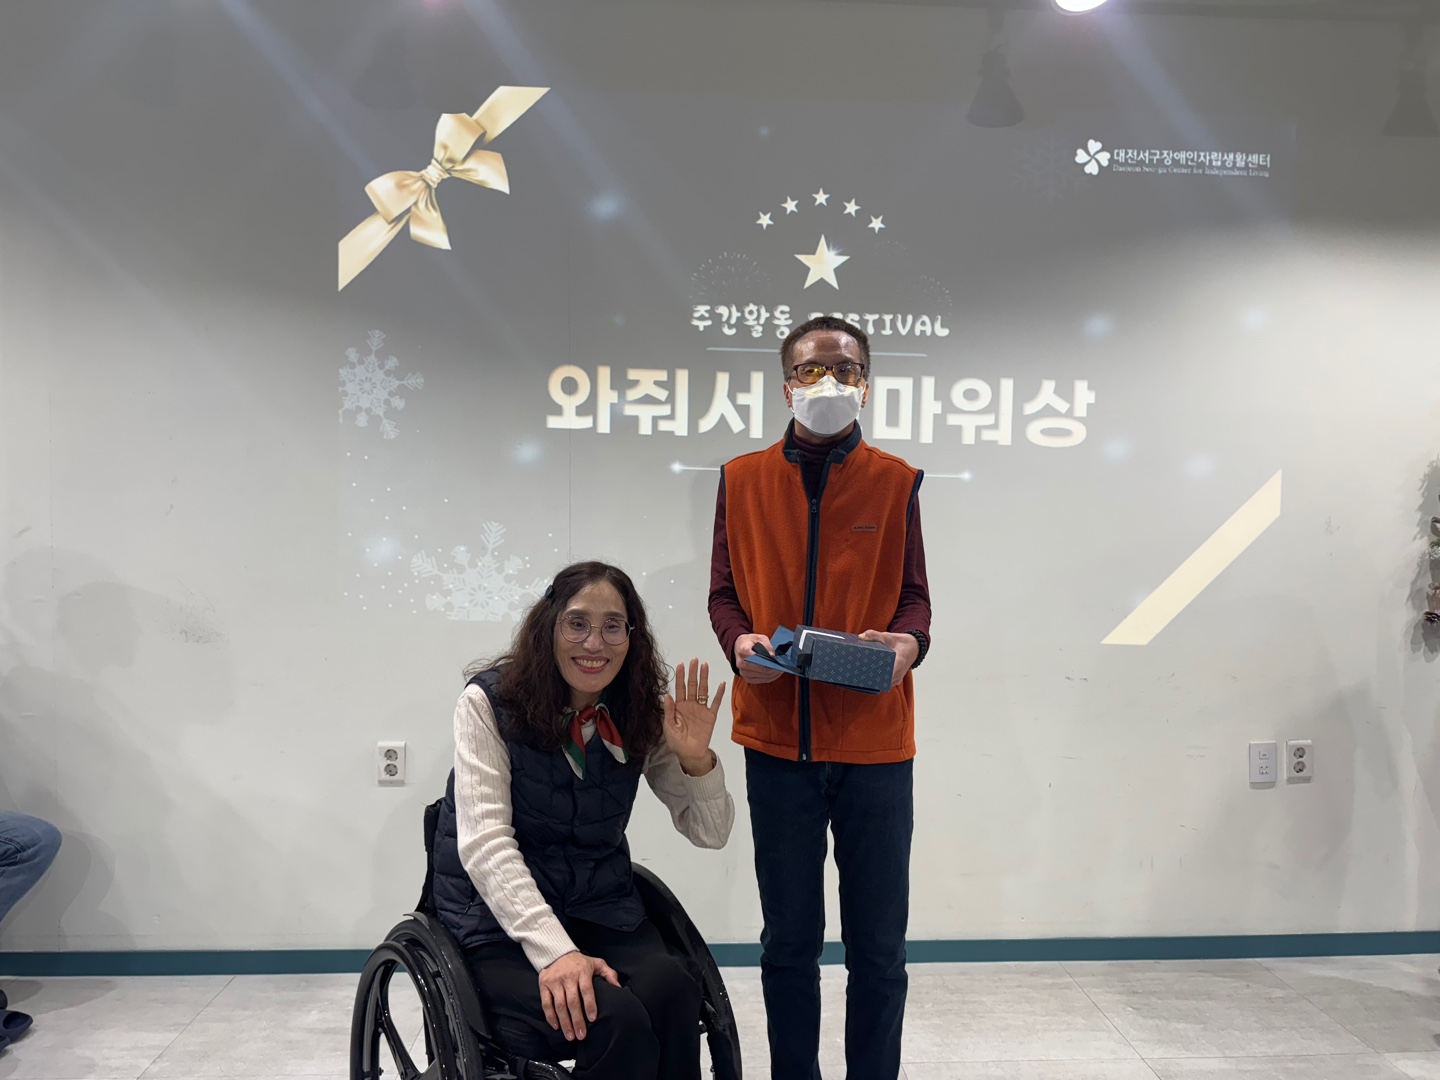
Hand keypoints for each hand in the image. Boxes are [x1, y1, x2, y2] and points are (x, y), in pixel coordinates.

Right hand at [538, 950, 620, 1040]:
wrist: (557, 953)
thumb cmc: (581, 962)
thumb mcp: (597, 963)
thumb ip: (609, 974)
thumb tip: (618, 988)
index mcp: (582, 971)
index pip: (586, 990)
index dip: (590, 1005)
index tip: (593, 1019)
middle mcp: (568, 976)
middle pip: (572, 1001)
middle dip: (577, 1020)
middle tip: (581, 1035)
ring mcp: (555, 981)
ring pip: (559, 1005)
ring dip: (565, 1022)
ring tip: (570, 1036)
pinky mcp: (544, 985)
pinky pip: (546, 1003)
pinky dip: (550, 1016)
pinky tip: (556, 1027)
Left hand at [663, 658, 725, 772]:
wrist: (689, 754)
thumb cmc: (676, 741)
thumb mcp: (669, 727)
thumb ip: (669, 711)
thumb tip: (667, 695)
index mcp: (679, 706)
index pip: (679, 688)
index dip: (680, 676)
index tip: (681, 664)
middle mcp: (690, 704)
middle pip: (692, 685)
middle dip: (693, 673)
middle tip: (694, 660)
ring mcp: (701, 709)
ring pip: (703, 690)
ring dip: (704, 678)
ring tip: (705, 666)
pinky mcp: (710, 716)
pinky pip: (715, 703)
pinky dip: (718, 694)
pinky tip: (721, 684)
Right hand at [735, 633, 783, 684]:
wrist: (738, 647)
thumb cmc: (750, 641)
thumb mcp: (759, 637)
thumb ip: (767, 645)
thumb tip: (772, 656)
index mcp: (744, 651)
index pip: (760, 661)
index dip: (771, 663)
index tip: (779, 662)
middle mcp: (741, 663)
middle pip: (763, 671)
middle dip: (774, 669)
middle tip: (783, 667)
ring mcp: (743, 672)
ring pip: (763, 677)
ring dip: (773, 675)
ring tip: (780, 670)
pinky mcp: (746, 678)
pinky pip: (760, 681)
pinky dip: (769, 678)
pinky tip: (774, 674)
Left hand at [858, 630, 919, 688]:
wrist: (913, 648)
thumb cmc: (900, 642)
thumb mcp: (887, 636)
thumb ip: (874, 635)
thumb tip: (860, 637)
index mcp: (899, 662)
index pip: (886, 674)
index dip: (874, 675)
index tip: (863, 673)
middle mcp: (899, 674)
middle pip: (882, 681)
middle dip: (870, 679)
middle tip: (857, 673)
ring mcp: (897, 679)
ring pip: (883, 685)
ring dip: (873, 681)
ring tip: (860, 675)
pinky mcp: (895, 681)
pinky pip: (885, 684)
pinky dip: (877, 681)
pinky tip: (867, 676)